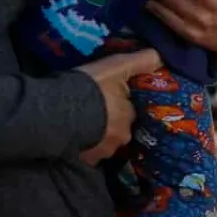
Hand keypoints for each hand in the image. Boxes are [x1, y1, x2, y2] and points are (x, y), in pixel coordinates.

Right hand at [77, 49, 160, 164]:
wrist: (55, 112)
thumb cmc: (90, 88)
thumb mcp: (117, 67)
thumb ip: (141, 61)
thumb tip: (161, 56)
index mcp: (129, 117)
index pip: (130, 111)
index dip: (120, 104)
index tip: (108, 98)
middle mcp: (120, 137)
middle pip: (118, 128)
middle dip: (109, 122)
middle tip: (94, 111)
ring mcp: (102, 152)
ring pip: (103, 142)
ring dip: (97, 134)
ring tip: (81, 123)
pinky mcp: (84, 160)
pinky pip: (88, 153)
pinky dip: (83, 146)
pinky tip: (73, 135)